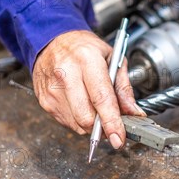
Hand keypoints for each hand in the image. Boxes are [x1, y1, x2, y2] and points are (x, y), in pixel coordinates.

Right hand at [32, 30, 145, 148]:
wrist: (52, 41)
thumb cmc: (84, 49)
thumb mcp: (112, 59)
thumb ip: (124, 88)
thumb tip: (133, 113)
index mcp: (86, 59)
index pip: (101, 98)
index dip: (111, 122)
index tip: (118, 138)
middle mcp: (66, 73)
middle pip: (86, 116)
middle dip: (102, 127)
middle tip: (111, 124)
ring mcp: (52, 89)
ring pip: (77, 123)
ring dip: (91, 125)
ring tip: (96, 109)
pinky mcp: (45, 100)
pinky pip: (67, 122)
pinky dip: (79, 121)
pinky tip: (82, 105)